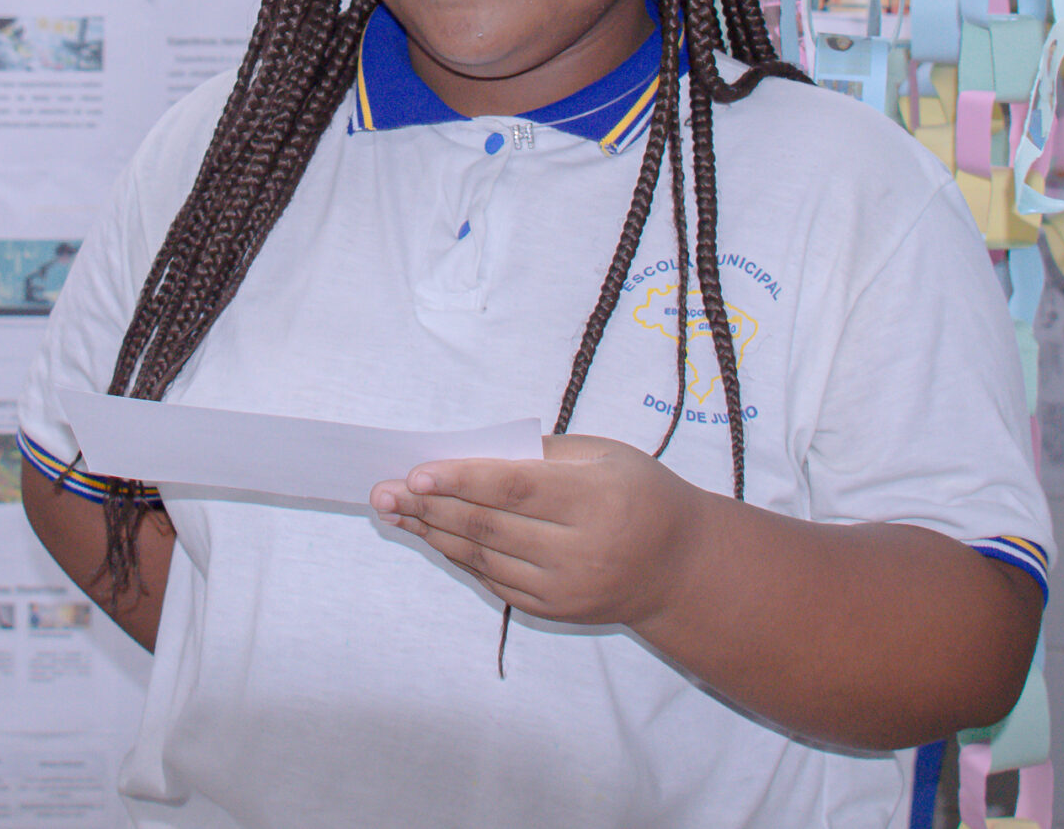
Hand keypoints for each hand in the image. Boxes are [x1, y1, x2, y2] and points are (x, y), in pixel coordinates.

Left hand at [370, 435, 713, 629]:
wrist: (680, 567)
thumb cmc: (640, 493)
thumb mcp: (605, 455)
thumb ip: (541, 454)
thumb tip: (467, 453)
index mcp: (598, 501)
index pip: (515, 489)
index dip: (461, 481)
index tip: (415, 472)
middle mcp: (582, 551)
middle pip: (490, 526)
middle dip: (429, 506)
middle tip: (383, 490)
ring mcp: (566, 588)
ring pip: (484, 557)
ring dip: (433, 532)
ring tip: (394, 510)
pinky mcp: (553, 610)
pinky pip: (493, 579)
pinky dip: (457, 555)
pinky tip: (430, 533)